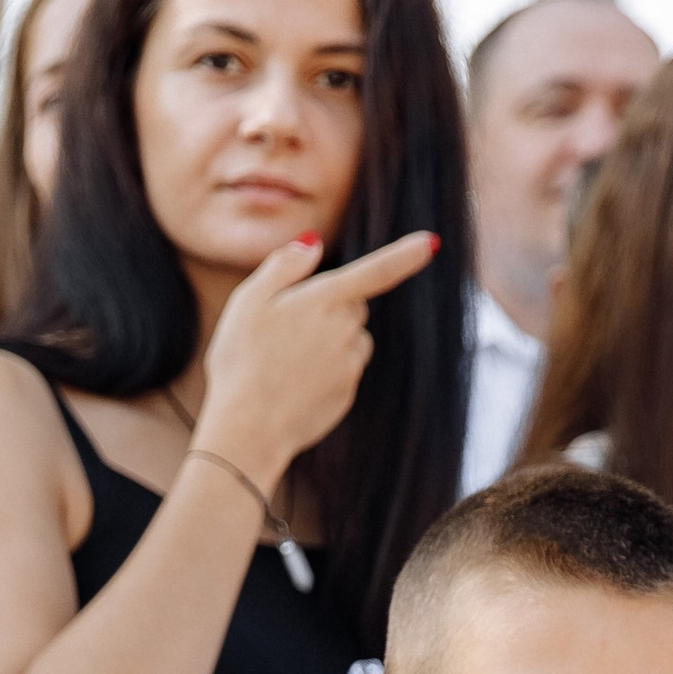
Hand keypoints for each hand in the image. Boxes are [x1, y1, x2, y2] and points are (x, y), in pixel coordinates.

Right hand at [195, 227, 440, 498]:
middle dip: (333, 308)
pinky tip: (294, 386)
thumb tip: (312, 244)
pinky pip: (344, 373)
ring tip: (288, 362)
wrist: (247, 430)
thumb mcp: (249, 301)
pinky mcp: (347, 395)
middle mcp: (346, 329)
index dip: (406, 255)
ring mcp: (350, 365)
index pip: (377, 270)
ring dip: (331, 342)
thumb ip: (284, 266)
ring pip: (352, 340)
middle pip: (354, 306)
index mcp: (325, 299)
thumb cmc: (240, 362)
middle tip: (288, 329)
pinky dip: (326, 374)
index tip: (432, 243)